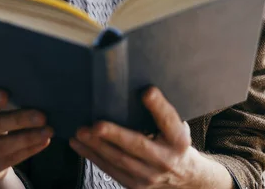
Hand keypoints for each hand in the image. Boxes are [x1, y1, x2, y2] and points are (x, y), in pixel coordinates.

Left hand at [69, 87, 231, 188]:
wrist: (184, 177)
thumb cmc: (175, 143)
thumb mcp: (176, 126)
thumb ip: (161, 111)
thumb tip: (140, 86)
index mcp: (178, 139)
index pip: (169, 121)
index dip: (158, 106)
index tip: (147, 92)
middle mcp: (165, 159)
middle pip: (138, 145)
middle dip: (115, 135)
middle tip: (96, 124)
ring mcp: (149, 176)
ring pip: (119, 160)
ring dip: (97, 146)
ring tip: (81, 132)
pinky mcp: (135, 185)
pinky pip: (110, 170)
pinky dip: (93, 156)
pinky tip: (79, 144)